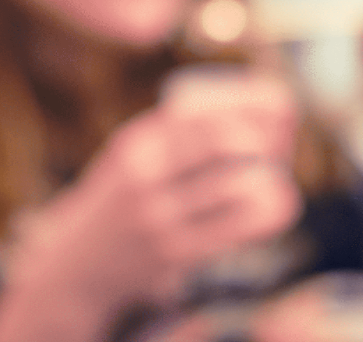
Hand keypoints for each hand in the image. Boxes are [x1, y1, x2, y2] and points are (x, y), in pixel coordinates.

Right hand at [6, 75, 302, 309]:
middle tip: (284, 144)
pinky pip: (238, 228)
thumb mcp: (137, 153)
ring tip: (278, 178)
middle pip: (224, 140)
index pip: (204, 107)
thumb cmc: (124, 198)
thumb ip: (183, 130)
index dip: (253, 101)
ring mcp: (158, 214)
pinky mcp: (174, 252)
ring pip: (237, 186)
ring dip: (273, 178)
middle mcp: (144, 171)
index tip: (283, 105)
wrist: (78, 261)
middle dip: (268, 137)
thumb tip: (263, 108)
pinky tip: (278, 208)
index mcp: (138, 138)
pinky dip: (270, 213)